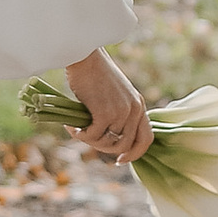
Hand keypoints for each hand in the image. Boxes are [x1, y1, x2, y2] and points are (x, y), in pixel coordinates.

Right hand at [65, 47, 150, 164]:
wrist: (84, 56)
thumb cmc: (94, 73)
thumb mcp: (114, 94)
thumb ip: (117, 113)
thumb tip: (107, 140)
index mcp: (139, 104)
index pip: (146, 139)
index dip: (134, 154)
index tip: (120, 160)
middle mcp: (134, 109)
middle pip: (125, 145)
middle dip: (106, 149)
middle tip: (88, 140)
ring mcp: (121, 112)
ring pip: (107, 143)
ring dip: (90, 141)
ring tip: (76, 129)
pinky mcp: (105, 113)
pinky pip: (93, 136)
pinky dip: (79, 134)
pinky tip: (70, 126)